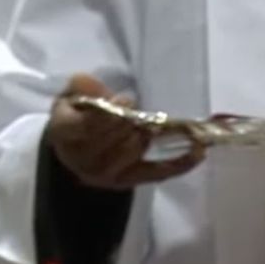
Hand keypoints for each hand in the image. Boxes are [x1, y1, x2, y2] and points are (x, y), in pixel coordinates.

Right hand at [45, 74, 202, 190]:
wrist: (75, 153)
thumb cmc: (76, 119)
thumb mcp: (70, 98)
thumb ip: (81, 88)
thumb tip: (89, 82)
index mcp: (65, 134)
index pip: (89, 125)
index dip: (110, 112)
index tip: (126, 100)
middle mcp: (84, 158)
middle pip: (117, 137)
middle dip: (134, 120)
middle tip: (141, 111)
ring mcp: (108, 174)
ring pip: (137, 150)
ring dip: (152, 133)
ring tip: (159, 122)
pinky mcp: (130, 182)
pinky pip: (158, 173)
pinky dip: (181, 163)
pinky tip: (199, 151)